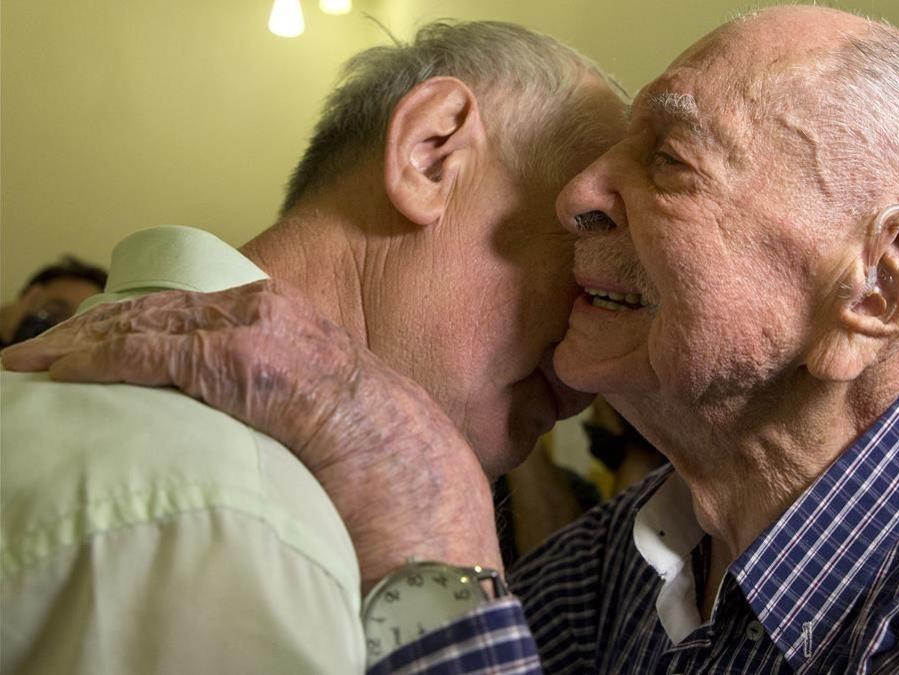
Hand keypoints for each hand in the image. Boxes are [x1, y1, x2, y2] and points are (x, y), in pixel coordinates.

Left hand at [1, 280, 502, 588]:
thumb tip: (262, 418)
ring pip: (145, 322)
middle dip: (96, 327)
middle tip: (42, 353)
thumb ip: (292, 399)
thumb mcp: (336, 415)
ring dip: (82, 342)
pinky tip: (57, 374)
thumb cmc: (389, 463)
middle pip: (162, 308)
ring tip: (32, 364)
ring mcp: (256, 330)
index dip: (139, 325)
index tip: (96, 345)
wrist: (421, 479)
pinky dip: (94, 360)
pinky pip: (147, 353)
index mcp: (297, 322)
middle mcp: (274, 310)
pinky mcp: (236, 362)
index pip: (196, 311)